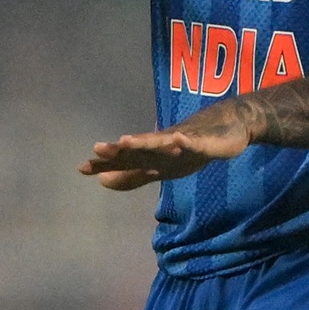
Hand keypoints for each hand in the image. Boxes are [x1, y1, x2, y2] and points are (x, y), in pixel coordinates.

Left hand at [79, 100, 256, 189]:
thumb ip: (132, 176)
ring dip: (145, 142)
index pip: (124, 160)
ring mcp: (183, 142)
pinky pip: (195, 143)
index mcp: (152, 155)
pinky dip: (186, 141)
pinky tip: (178, 140)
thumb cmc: (189, 147)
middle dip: (119, 150)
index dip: (105, 164)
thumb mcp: (159, 169)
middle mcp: (163, 146)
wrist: (227, 128)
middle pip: (137, 149)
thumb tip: (101, 182)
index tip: (81, 168)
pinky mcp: (204, 142)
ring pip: (161, 143)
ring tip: (127, 141)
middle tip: (98, 149)